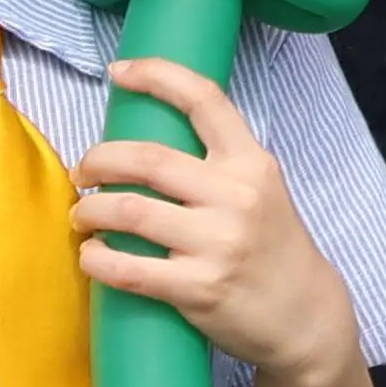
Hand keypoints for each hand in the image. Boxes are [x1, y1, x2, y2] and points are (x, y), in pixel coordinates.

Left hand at [71, 57, 347, 375]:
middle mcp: (236, 196)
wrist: (304, 316)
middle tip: (82, 171)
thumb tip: (145, 146)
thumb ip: (217, 166)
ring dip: (89, 210)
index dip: (157, 75)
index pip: (204, 100)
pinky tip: (91, 255)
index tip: (119, 71)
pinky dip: (97, 259)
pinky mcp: (198, 288)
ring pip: (129, 211)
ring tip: (81, 215)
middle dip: (98, 159)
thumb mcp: (261, 191)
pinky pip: (128, 269)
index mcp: (252, 163)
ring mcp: (217, 243)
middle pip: (148, 158)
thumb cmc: (272, 249)